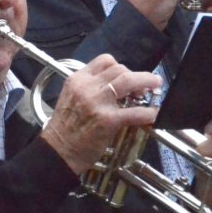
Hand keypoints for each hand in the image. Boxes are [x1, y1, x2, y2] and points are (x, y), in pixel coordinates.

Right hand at [40, 54, 161, 175]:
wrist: (57, 152)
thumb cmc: (64, 129)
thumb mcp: (71, 98)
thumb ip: (90, 89)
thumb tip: (115, 88)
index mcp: (78, 79)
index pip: (105, 61)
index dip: (121, 67)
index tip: (128, 75)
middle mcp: (87, 86)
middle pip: (120, 69)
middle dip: (137, 75)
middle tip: (146, 85)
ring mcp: (98, 102)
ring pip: (129, 81)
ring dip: (147, 82)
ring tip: (154, 88)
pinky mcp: (108, 120)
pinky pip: (135, 112)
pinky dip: (148, 113)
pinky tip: (153, 115)